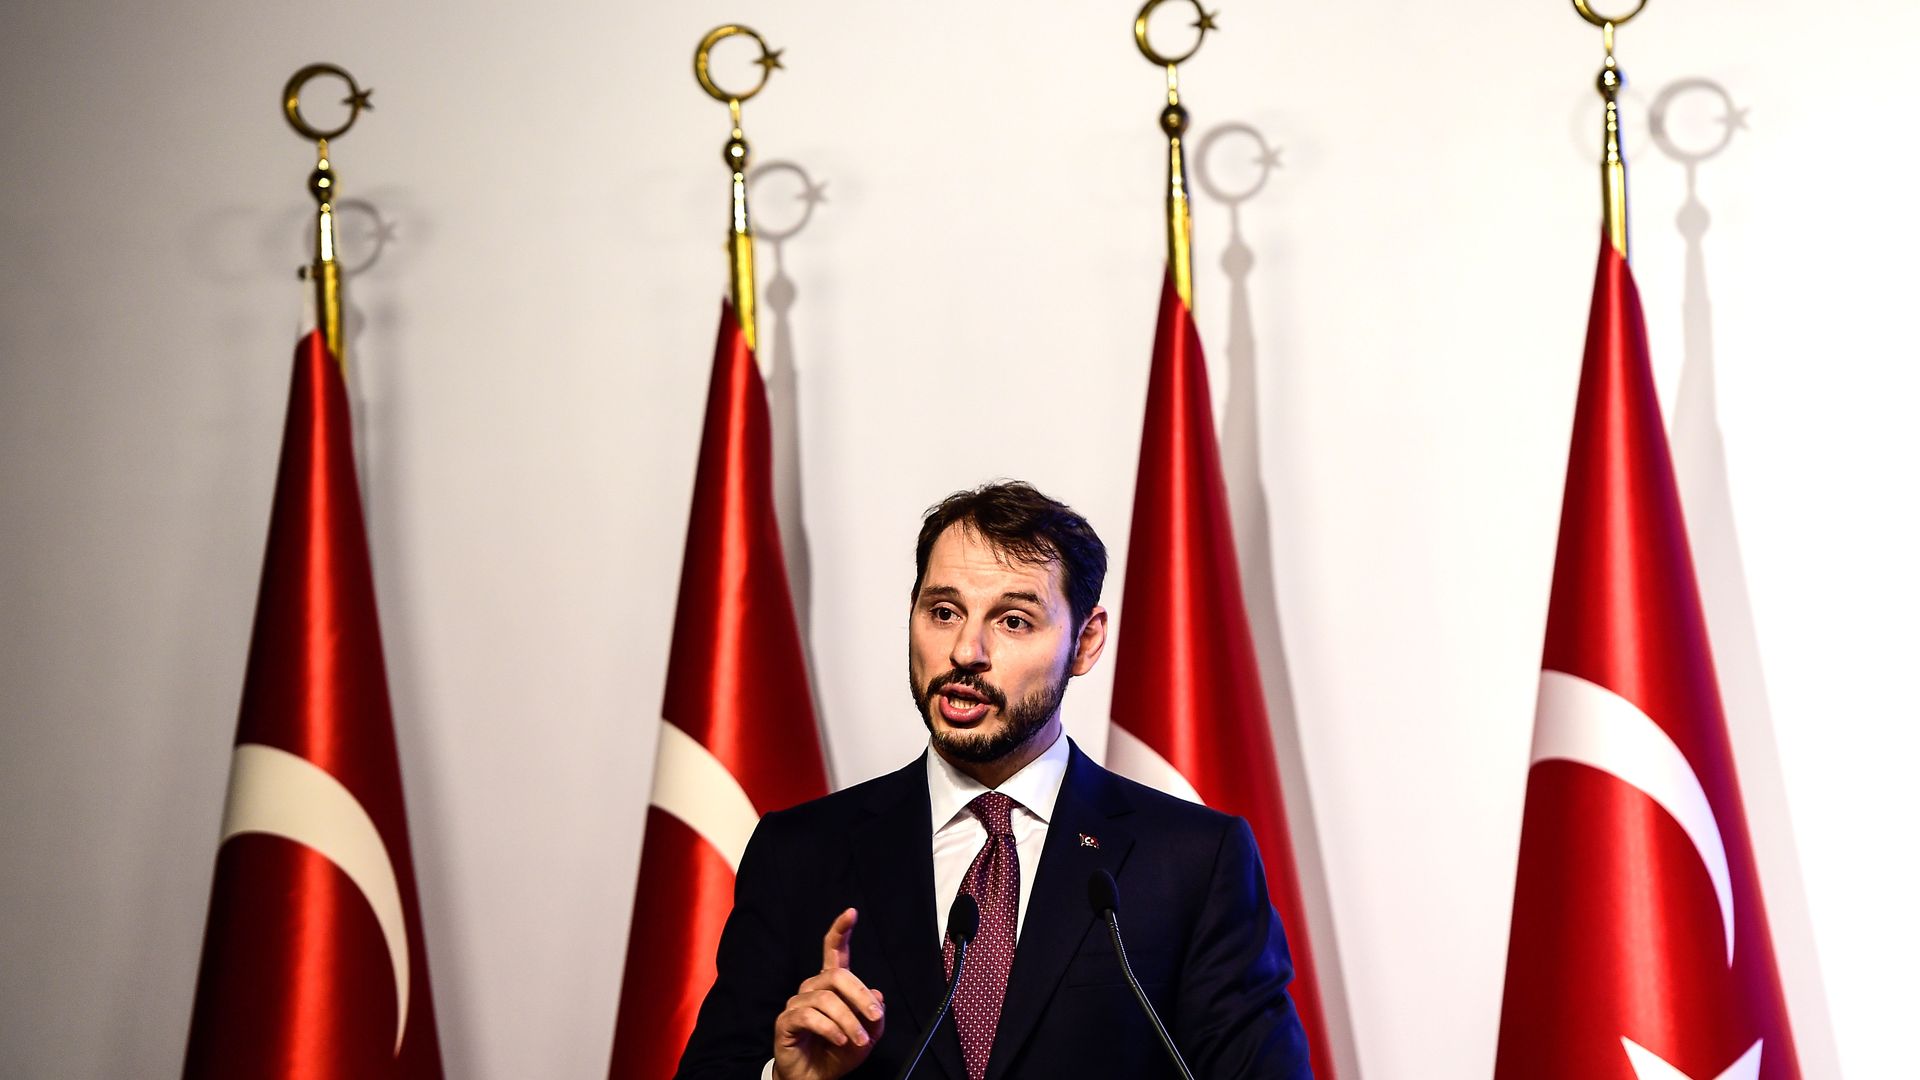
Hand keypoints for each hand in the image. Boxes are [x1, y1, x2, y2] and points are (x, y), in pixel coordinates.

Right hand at [772, 907, 886, 1079]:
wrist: (815, 1079)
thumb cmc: (838, 1054)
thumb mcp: (867, 1036)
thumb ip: (873, 1015)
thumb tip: (876, 994)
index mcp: (831, 986)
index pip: (834, 952)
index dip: (841, 930)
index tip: (851, 912)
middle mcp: (813, 989)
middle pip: (837, 975)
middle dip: (860, 996)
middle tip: (874, 1017)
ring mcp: (797, 1004)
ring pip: (826, 999)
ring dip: (848, 1021)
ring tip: (857, 1040)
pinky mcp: (786, 1021)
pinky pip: (810, 1016)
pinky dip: (830, 1029)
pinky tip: (840, 1040)